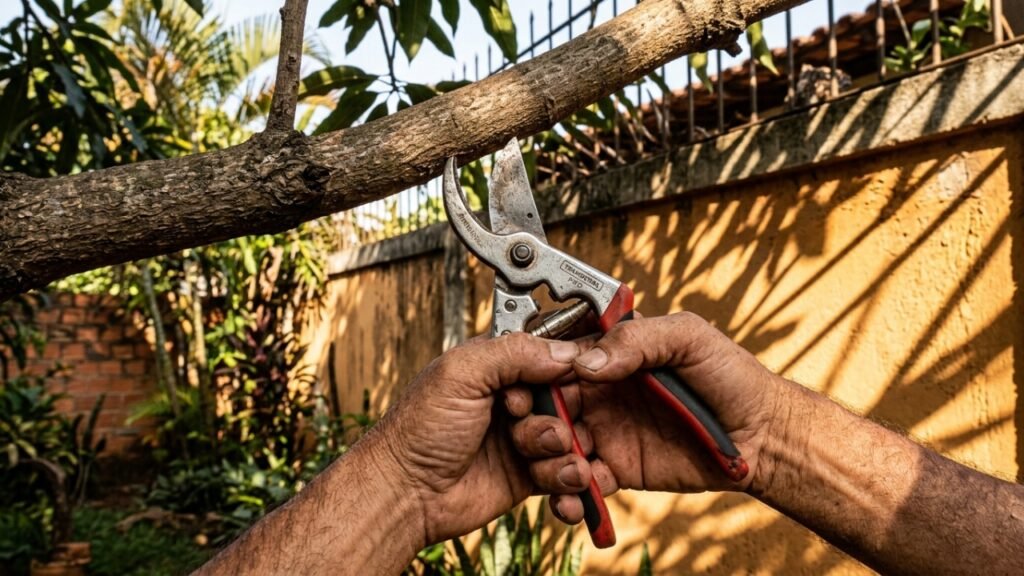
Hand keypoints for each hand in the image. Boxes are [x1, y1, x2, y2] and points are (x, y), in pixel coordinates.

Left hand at [371, 332, 582, 544]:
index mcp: (499, 365)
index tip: (564, 379)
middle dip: (562, 411)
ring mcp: (525, 437)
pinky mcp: (531, 474)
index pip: (552, 354)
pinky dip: (569, 479)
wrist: (407, 492)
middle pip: (570, 396)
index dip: (566, 367)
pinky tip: (556, 483)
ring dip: (561, 447)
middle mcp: (516, 398)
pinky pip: (568, 473)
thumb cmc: (420, 429)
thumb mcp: (461, 374)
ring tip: (531, 454)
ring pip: (572, 436)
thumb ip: (513, 353)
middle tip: (527, 421)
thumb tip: (564, 353)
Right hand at [505, 312, 788, 523]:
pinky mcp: (617, 469)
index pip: (559, 361)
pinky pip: (582, 483)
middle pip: (548, 405)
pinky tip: (574, 500)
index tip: (528, 388)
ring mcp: (606, 432)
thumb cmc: (731, 376)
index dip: (538, 374)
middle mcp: (601, 393)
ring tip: (564, 470)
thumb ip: (638, 340)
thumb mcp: (689, 337)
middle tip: (543, 435)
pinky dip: (570, 494)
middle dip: (535, 422)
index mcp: (611, 356)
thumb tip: (587, 362)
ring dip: (547, 460)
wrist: (762, 436)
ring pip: (556, 447)